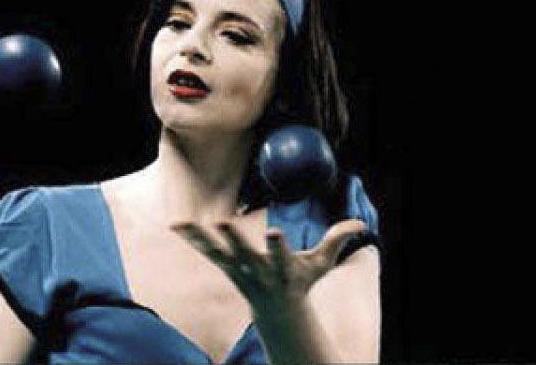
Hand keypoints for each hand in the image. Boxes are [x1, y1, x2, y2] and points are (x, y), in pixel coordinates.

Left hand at [170, 218, 365, 312]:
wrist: (278, 313)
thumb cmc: (302, 282)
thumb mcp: (321, 265)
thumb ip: (337, 240)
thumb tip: (360, 223)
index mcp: (282, 271)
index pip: (281, 257)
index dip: (277, 246)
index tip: (274, 231)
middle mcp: (258, 272)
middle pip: (244, 254)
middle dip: (235, 240)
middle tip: (223, 222)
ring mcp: (239, 272)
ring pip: (218, 252)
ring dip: (201, 237)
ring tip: (181, 222)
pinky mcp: (227, 268)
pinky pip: (207, 252)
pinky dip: (192, 239)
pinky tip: (175, 224)